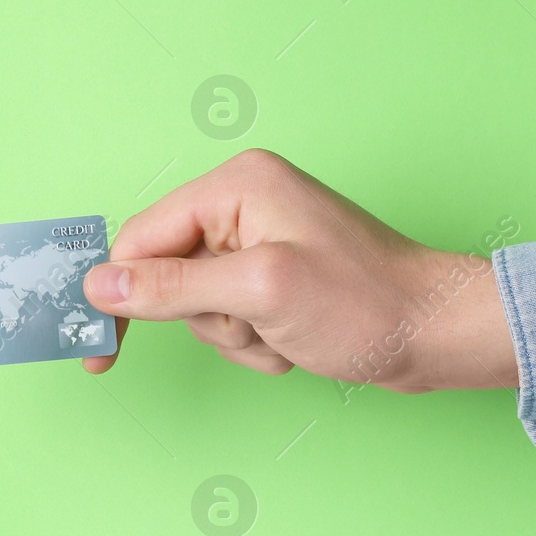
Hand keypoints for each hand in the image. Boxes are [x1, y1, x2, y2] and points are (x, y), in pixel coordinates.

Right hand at [81, 149, 518, 392]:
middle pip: (167, 275)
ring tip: (285, 335)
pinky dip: (255, 343)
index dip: (119, 293)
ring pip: (198, 306)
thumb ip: (172, 287)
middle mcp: (244, 204)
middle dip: (207, 319)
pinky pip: (230, 319)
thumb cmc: (367, 305)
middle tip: (254, 326)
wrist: (438, 335)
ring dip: (236, 337)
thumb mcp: (259, 294)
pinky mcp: (274, 277)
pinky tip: (296, 342)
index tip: (98, 350)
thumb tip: (99, 285)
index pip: (142, 237)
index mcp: (236, 185)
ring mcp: (260, 242)